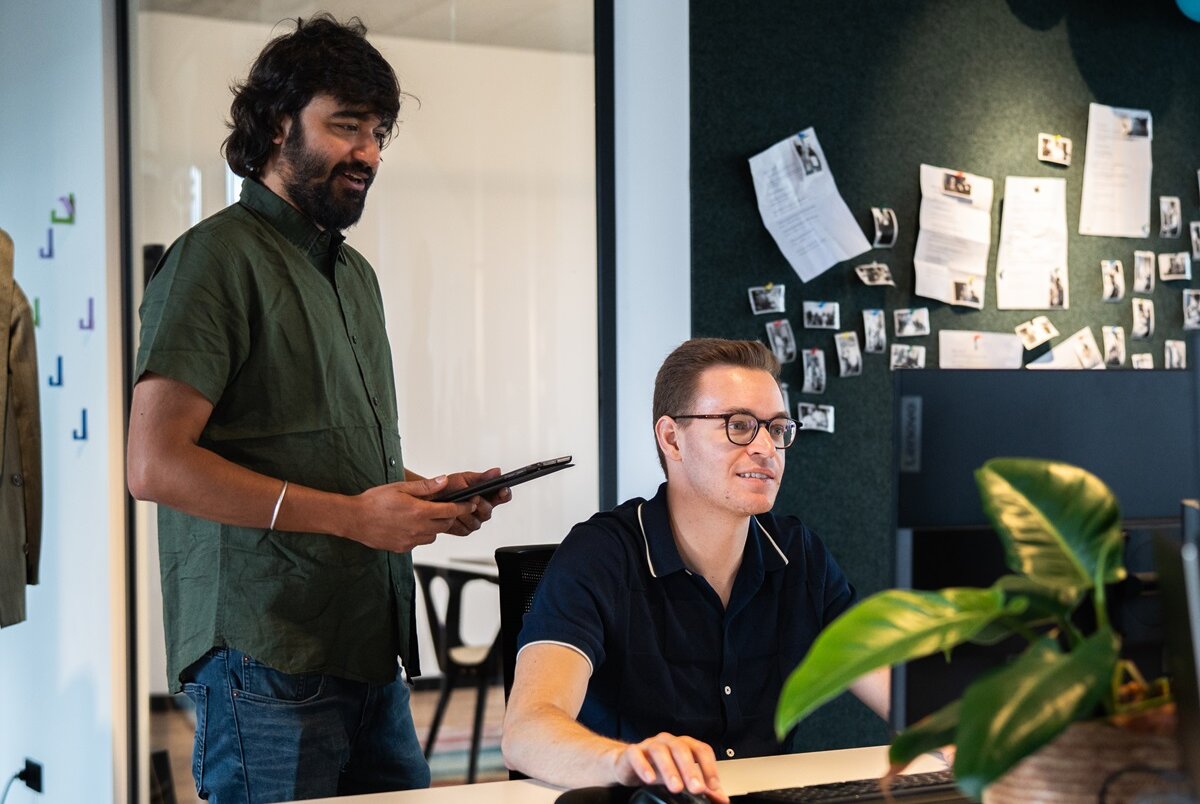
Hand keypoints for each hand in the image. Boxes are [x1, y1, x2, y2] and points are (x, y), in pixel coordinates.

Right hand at [347, 476, 477, 550]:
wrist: (354, 519)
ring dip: (435, 526)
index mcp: (419, 512)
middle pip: (445, 524)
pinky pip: (419, 542)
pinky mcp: (403, 548)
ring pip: (434, 535)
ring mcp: (411, 540)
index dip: (464, 507)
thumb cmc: (374, 502)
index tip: (471, 504)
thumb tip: (444, 481)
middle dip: (450, 516)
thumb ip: (425, 487)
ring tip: (423, 516)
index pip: (451, 511)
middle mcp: (418, 528)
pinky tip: (409, 525)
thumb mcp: (400, 488)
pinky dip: (421, 534)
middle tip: (447, 508)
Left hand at [439, 468, 512, 535]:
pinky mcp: (464, 530)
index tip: (503, 489)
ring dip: (466, 513)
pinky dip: (457, 522)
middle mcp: (483, 510)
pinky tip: (451, 516)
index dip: (505, 494)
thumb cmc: (448, 488)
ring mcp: (474, 521)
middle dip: (481, 504)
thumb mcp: (465, 479)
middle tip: (475, 497)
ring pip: (476, 521)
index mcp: (487, 496)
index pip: (502, 496)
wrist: (430, 499)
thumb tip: (497, 471)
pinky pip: (464, 528)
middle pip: (488, 511)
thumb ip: (481, 477)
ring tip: (459, 506)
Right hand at [612, 733, 726, 803]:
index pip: (701, 750)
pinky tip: (650, 779)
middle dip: (691, 770)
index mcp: (684, 745)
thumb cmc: (658, 768)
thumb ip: (702, 787)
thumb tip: (722, 799)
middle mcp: (668, 741)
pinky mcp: (632, 752)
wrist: (629, 765)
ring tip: (676, 787)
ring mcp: (649, 745)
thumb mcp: (682, 777)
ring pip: (660, 751)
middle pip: (682, 750)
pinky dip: (644, 766)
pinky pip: (637, 755)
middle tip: (697, 789)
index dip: (709, 766)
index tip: (713, 786)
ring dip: (670, 770)